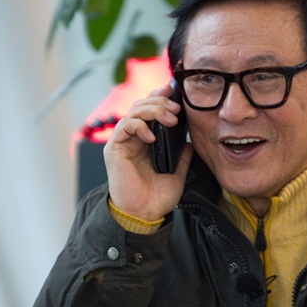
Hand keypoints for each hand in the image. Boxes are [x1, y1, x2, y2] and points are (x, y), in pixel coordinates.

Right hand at [104, 83, 192, 220]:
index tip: (175, 91)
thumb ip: (182, 154)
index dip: (161, 97)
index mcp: (147, 139)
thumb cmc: (158, 196)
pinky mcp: (114, 148)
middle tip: (176, 109)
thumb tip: (192, 139)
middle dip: (160, 102)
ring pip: (134, 111)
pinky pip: (125, 126)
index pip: (151, 110)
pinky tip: (152, 137)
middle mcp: (133, 137)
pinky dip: (139, 126)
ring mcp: (123, 141)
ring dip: (153, 110)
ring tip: (170, 119)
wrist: (145, 214)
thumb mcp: (178, 171)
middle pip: (142, 105)